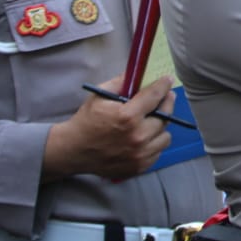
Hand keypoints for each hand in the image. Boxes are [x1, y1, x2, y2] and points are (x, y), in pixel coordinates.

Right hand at [42, 73, 172, 180]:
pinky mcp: (139, 166)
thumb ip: (121, 82)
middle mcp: (137, 136)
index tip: (167, 80)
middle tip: (165, 98)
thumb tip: (139, 73)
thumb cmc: (86, 121)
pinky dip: (154, 143)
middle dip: (166, 104)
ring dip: (161, 127)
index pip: (155, 96)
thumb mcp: (99, 96)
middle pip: (165, 116)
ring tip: (152, 121)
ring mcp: (140, 154)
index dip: (163, 86)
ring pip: (165, 136)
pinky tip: (145, 137)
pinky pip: (158, 152)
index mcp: (127, 116)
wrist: (73, 151)